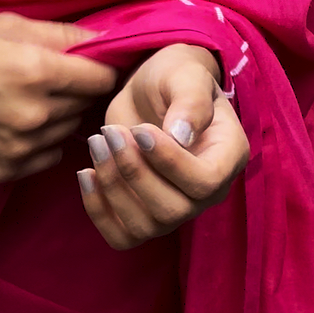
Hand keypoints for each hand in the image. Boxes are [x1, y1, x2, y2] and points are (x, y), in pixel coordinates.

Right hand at [0, 13, 117, 182]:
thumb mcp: (4, 25)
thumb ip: (61, 33)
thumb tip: (107, 40)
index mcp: (35, 70)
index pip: (101, 78)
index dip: (97, 68)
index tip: (84, 65)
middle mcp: (33, 113)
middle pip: (84, 105)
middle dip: (73, 91)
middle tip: (44, 80)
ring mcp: (18, 148)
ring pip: (66, 132)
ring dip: (56, 116)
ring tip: (23, 101)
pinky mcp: (4, 171)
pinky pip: (45, 157)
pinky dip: (37, 142)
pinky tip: (11, 125)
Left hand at [78, 44, 249, 249]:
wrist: (150, 91)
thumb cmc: (173, 78)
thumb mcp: (184, 76)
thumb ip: (189, 102)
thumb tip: (181, 137)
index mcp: (227, 156)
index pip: (204, 182)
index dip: (168, 162)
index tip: (139, 130)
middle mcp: (207, 191)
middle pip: (172, 210)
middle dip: (132, 172)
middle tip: (109, 134)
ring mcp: (176, 208)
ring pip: (144, 226)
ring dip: (111, 186)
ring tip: (96, 143)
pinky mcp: (143, 213)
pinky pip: (121, 235)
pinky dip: (97, 210)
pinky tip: (85, 173)